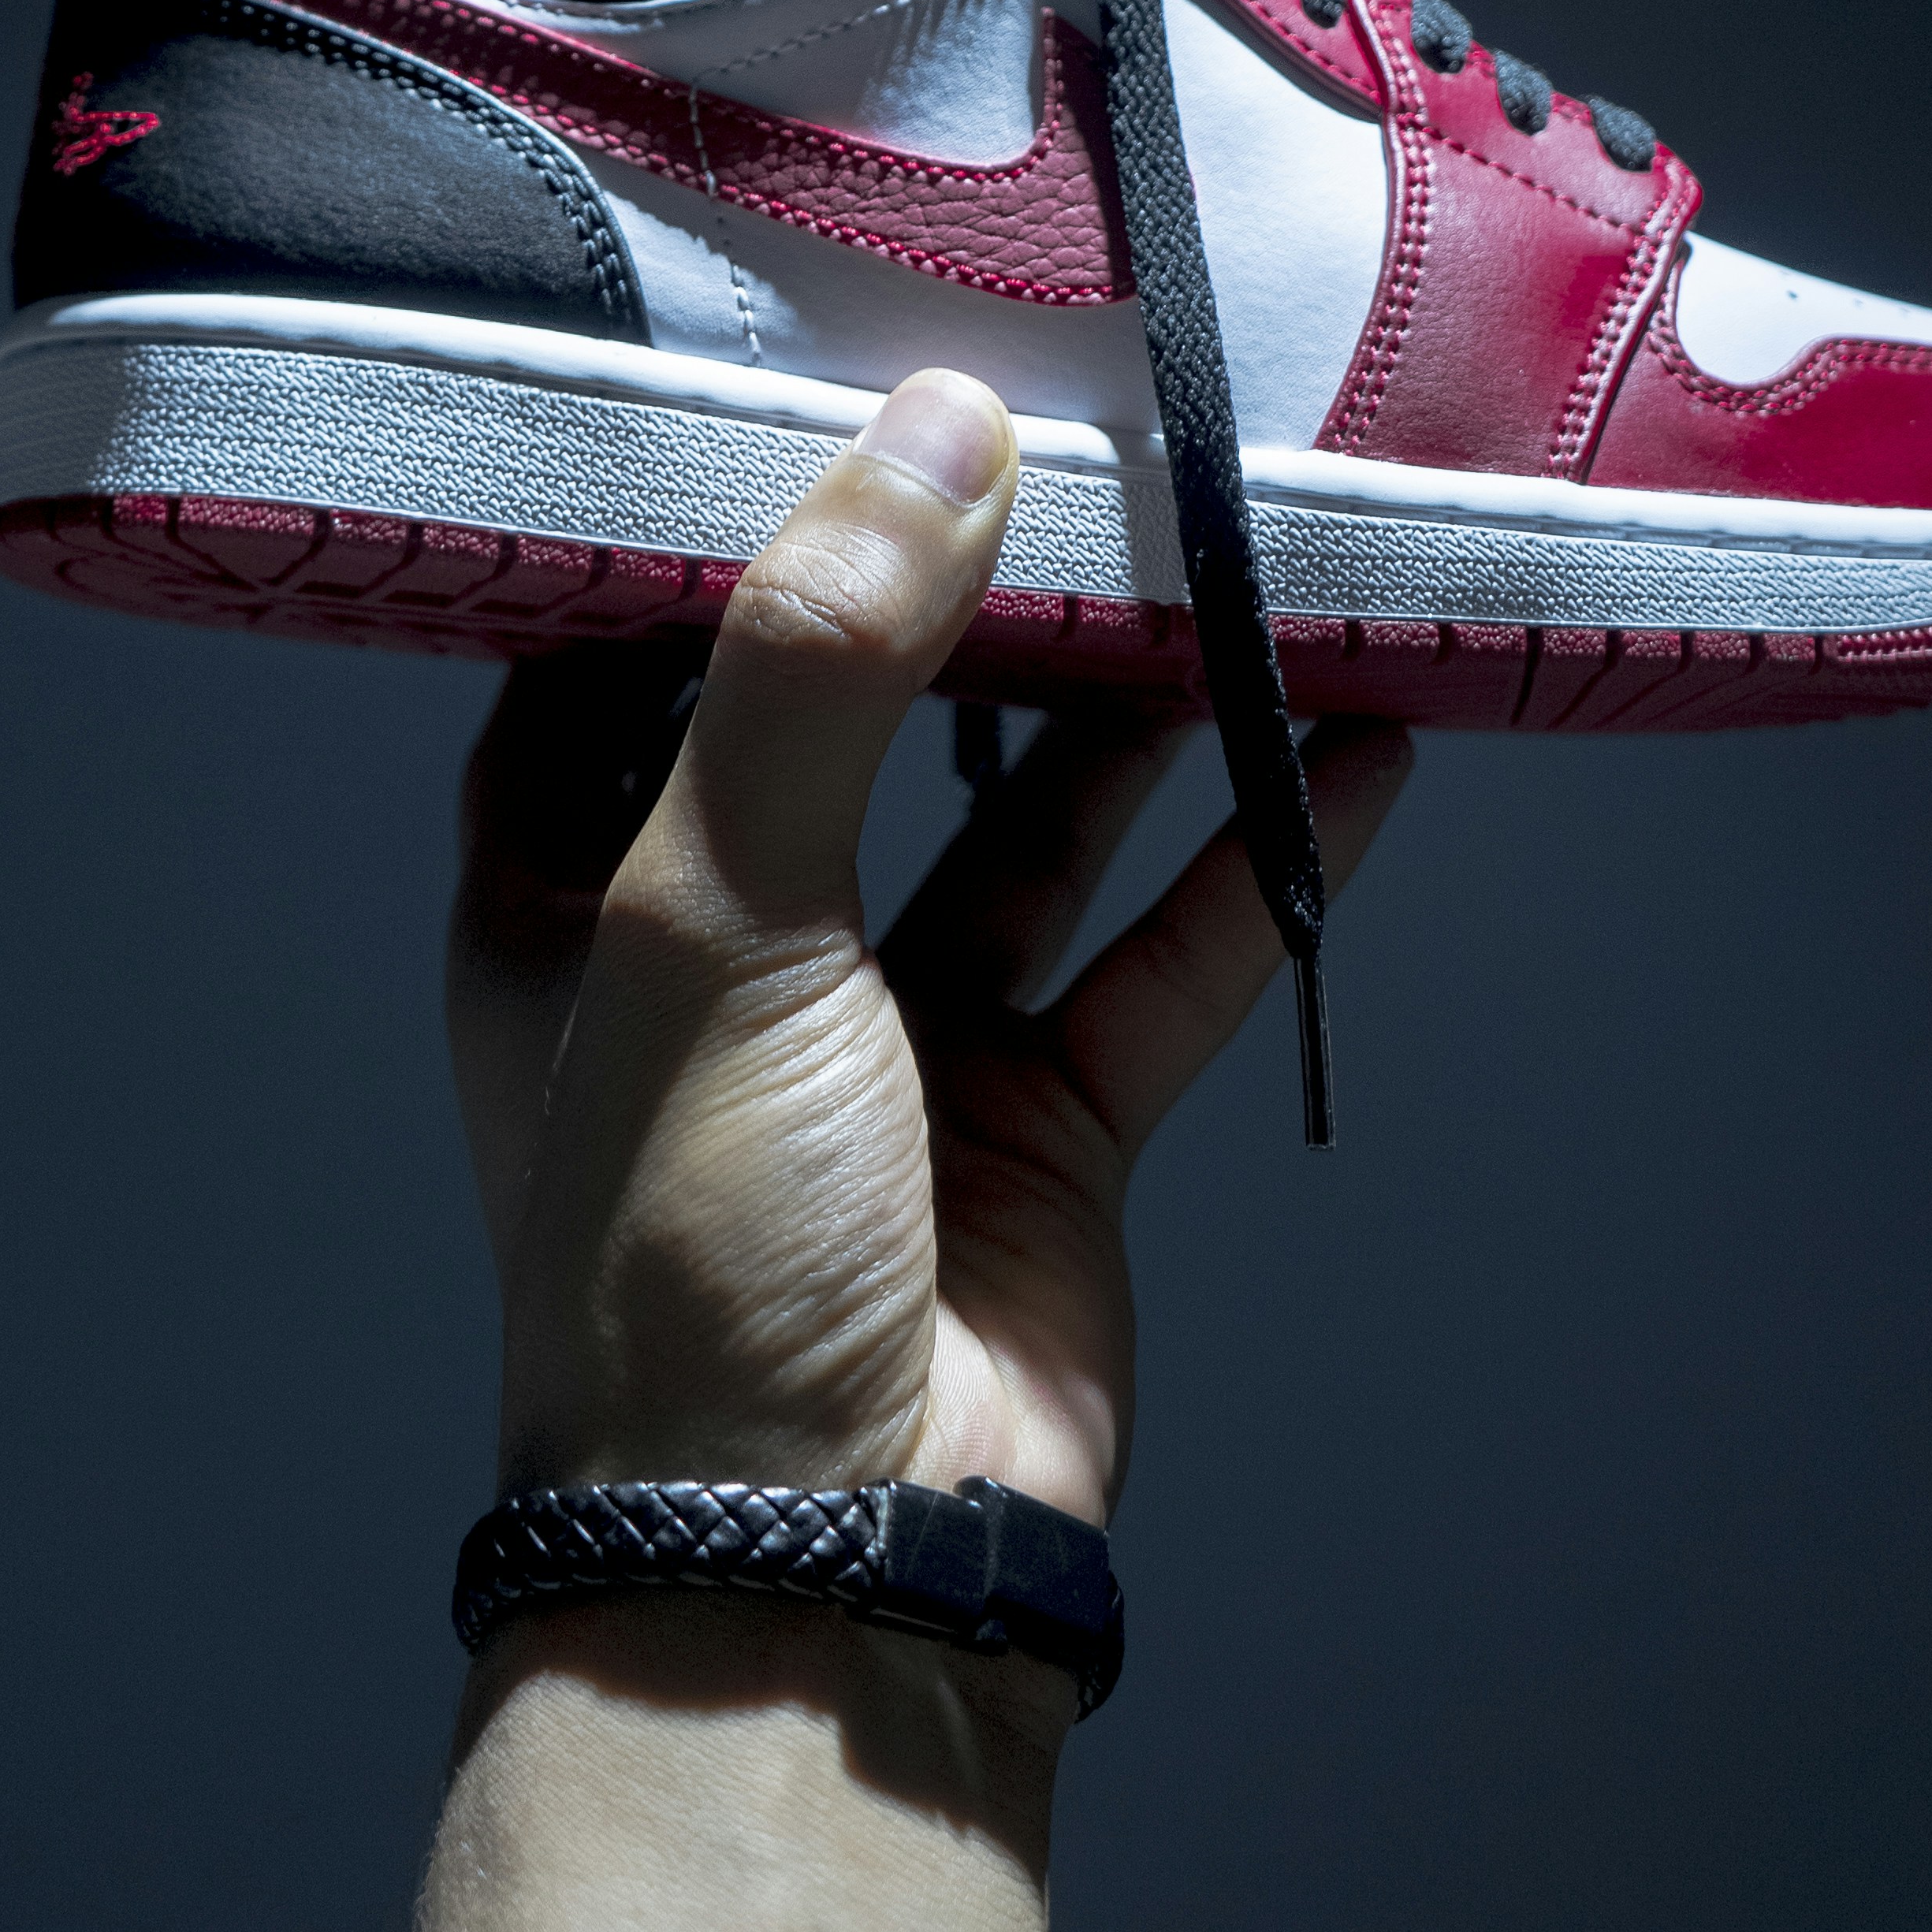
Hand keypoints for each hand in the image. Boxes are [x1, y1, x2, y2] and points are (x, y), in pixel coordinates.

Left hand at [444, 367, 1411, 1535]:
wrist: (820, 1567)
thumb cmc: (690, 1249)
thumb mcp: (711, 914)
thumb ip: (821, 661)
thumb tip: (940, 428)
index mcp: (571, 898)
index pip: (631, 648)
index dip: (729, 513)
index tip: (838, 364)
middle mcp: (729, 954)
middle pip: (858, 718)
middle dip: (964, 589)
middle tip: (1078, 425)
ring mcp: (897, 1042)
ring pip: (1031, 825)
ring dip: (1131, 710)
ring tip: (1234, 552)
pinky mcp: (1046, 1125)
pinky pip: (1168, 955)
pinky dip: (1261, 859)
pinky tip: (1360, 748)